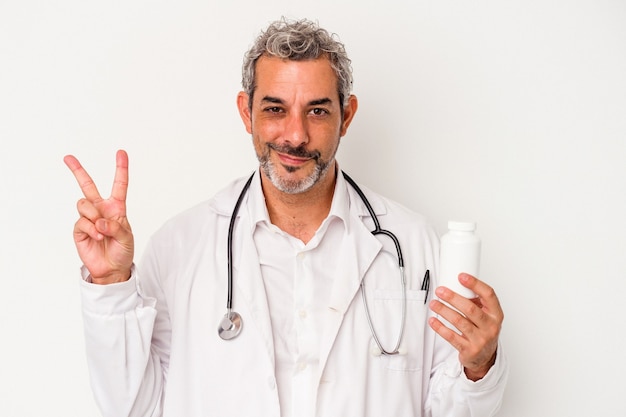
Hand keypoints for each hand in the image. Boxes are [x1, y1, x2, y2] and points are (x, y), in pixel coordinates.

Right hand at [64, 150, 133, 283]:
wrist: (112, 269)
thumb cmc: (122, 251)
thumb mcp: (127, 237)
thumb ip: (116, 226)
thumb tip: (100, 221)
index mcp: (116, 207)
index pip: (119, 185)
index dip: (120, 168)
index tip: (121, 153)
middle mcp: (101, 209)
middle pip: (87, 186)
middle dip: (77, 170)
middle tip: (68, 157)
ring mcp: (89, 218)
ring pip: (84, 204)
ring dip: (94, 216)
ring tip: (103, 231)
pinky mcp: (79, 229)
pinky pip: (82, 221)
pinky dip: (91, 229)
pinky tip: (98, 237)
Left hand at [428, 273, 502, 380]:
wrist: (484, 357)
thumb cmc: (482, 330)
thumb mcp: (486, 315)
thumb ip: (475, 301)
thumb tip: (455, 284)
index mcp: (496, 314)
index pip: (489, 295)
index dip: (475, 284)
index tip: (461, 276)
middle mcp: (490, 327)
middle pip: (470, 309)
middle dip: (453, 298)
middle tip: (440, 291)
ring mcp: (480, 339)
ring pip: (459, 321)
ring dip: (443, 310)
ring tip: (434, 303)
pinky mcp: (469, 350)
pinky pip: (451, 337)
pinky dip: (440, 327)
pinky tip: (432, 320)